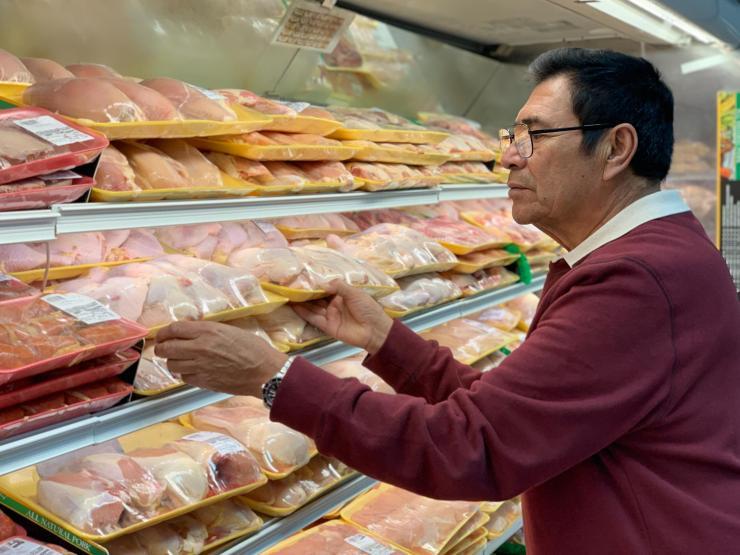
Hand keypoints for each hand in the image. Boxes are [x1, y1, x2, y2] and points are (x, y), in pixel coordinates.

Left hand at [154, 321, 287, 395]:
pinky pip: (183, 377)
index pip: (174, 329)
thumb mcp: (230, 330)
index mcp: (208, 331)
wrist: (264, 372)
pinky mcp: (203, 381)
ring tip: (179, 360)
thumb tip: (190, 332)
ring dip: (172, 361)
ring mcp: (200, 366)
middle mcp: (199, 347)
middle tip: (163, 348)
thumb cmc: (253, 348)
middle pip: (166, 348)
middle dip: (161, 348)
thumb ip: (209, 331)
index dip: (164, 332)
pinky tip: (192, 370)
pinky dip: (184, 373)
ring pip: (171, 364)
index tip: (162, 335)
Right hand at [293, 279, 392, 353]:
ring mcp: (330, 315)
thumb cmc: (368, 308)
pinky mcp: (328, 326)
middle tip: (290, 285)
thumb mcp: (355, 293)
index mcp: (342, 294)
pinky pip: (314, 319)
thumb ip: (338, 286)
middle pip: (316, 298)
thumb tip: (321, 283)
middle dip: (305, 293)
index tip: (302, 277)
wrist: (375, 330)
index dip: (315, 284)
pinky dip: (304, 313)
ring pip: (313, 308)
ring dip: (302, 302)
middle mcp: (334, 304)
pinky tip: (295, 306)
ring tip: (288, 295)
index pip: (325, 288)